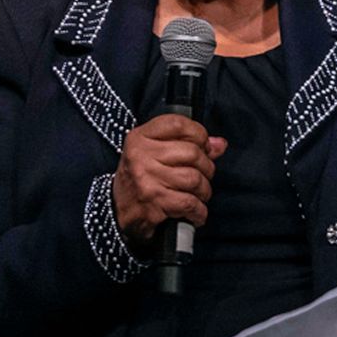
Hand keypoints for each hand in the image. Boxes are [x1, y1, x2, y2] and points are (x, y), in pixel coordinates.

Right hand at [113, 114, 227, 244]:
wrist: (117, 213)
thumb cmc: (141, 180)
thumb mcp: (155, 153)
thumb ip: (189, 144)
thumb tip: (219, 144)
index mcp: (140, 137)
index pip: (178, 124)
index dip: (199, 134)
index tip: (203, 146)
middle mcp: (141, 155)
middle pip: (192, 153)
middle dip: (206, 167)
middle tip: (203, 176)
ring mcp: (147, 179)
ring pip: (194, 179)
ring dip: (204, 191)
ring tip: (198, 195)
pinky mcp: (154, 202)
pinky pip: (190, 203)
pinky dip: (199, 211)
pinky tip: (195, 213)